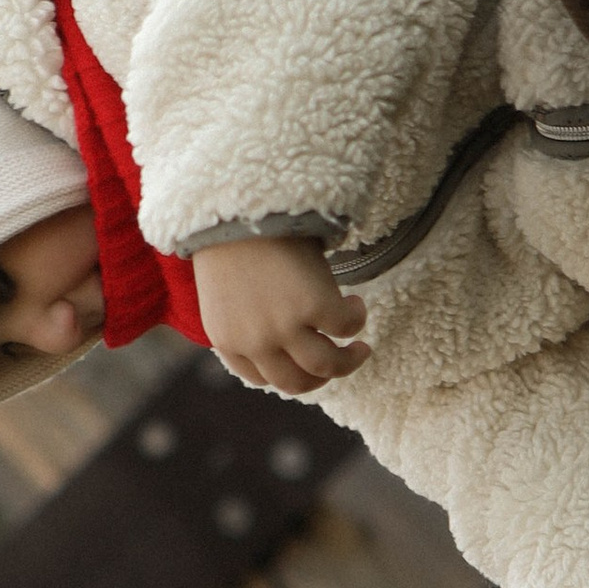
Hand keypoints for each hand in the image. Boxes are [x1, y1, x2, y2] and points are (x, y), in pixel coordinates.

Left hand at [192, 235, 369, 394]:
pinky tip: (355, 303)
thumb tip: (286, 338)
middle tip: (344, 359)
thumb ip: (250, 322)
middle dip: (325, 378)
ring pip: (327, 366)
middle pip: (297, 383)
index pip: (263, 378)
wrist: (235, 205)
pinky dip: (356, 318)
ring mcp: (284, 326)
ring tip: (360, 347)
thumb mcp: (232, 295)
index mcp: (228, 340)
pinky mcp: (313, 304)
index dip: (290, 373)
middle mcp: (255, 341)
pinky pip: (346, 326)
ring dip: (350, 361)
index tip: (307, 361)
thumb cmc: (232, 241)